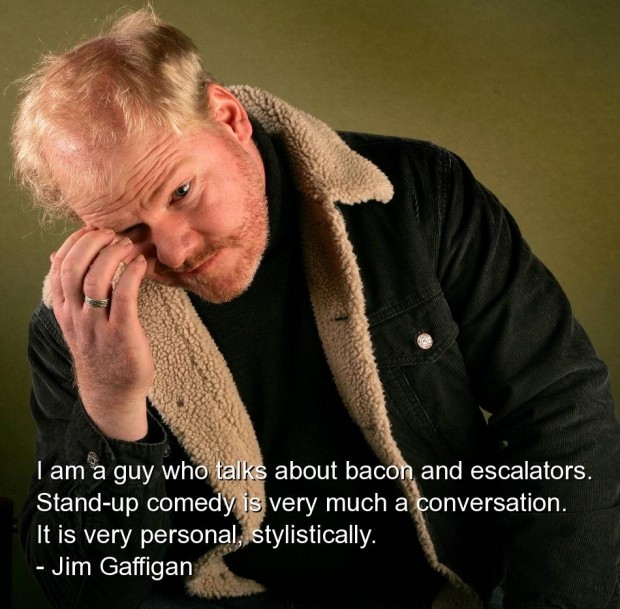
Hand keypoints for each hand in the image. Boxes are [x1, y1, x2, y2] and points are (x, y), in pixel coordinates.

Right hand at [50, 227, 152, 440]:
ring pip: (96, 279)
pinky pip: (124, 296)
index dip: (74, 243)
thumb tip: (56, 255)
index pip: (60, 267)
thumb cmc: (101, 350)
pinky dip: (131, 274)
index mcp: (65, 310)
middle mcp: (77, 316)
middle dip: (92, 243)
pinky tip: (141, 264)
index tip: (91, 229)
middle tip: (112, 232)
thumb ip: (69, 291)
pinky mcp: (122, 333)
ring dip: (112, 255)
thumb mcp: (77, 320)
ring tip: (127, 244)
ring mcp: (98, 325)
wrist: (112, 391)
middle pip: (74, 268)